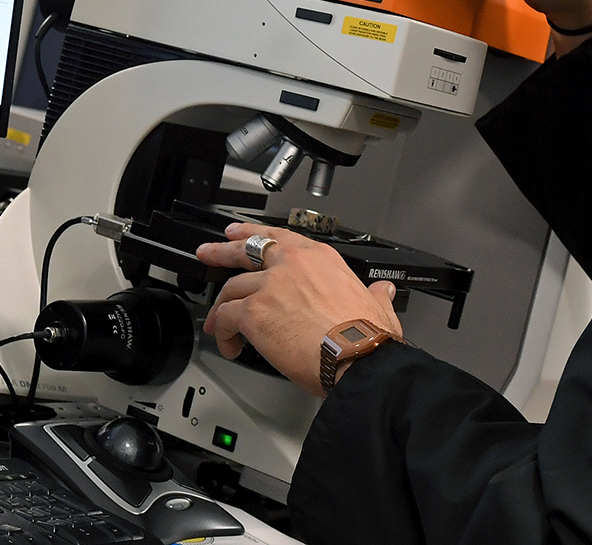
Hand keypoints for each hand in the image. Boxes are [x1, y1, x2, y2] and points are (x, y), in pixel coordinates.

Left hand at [196, 224, 400, 397]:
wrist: (358, 358)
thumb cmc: (368, 337)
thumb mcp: (377, 305)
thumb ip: (375, 294)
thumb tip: (383, 292)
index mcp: (320, 258)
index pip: (280, 238)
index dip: (256, 234)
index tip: (241, 234)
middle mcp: (291, 265)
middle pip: (246, 250)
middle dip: (222, 251)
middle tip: (209, 252)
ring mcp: (270, 286)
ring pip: (231, 288)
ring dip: (220, 306)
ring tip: (217, 322)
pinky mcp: (253, 312)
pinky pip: (226, 318)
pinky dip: (223, 333)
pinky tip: (228, 345)